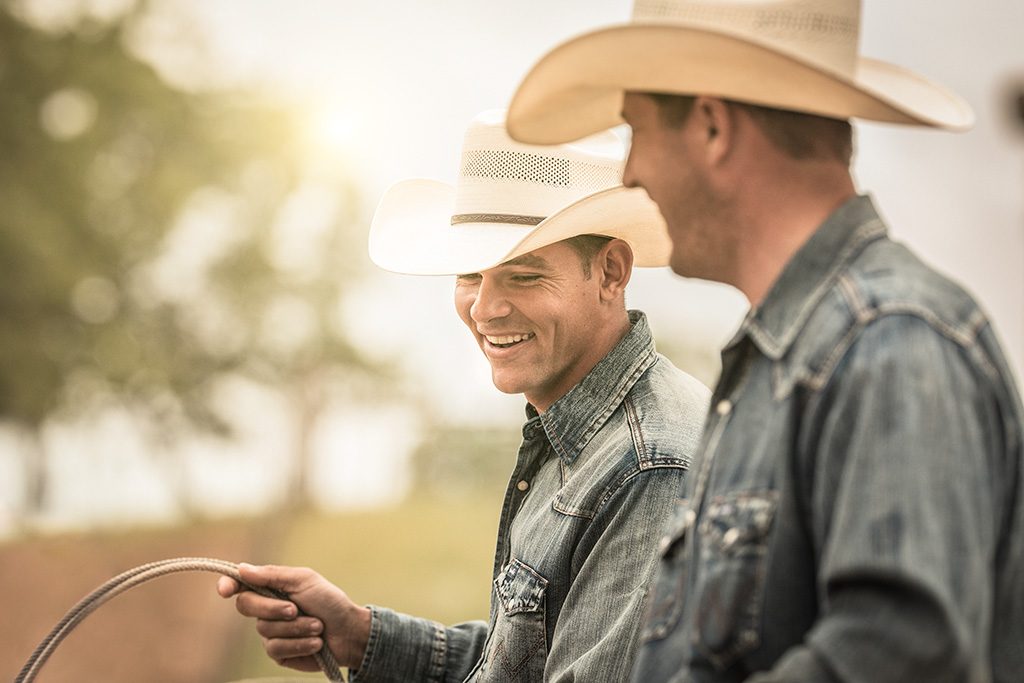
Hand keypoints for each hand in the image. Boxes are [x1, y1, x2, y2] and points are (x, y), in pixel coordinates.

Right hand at [217, 563, 370, 671]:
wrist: (348, 632)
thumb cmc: (329, 601)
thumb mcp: (304, 580)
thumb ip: (272, 575)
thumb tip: (242, 569)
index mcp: (271, 587)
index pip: (240, 585)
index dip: (228, 585)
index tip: (225, 590)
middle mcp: (266, 609)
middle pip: (246, 606)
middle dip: (273, 608)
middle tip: (296, 609)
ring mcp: (271, 632)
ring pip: (265, 630)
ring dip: (296, 628)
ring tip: (317, 626)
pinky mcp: (278, 653)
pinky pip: (276, 649)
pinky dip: (300, 644)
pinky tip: (316, 642)